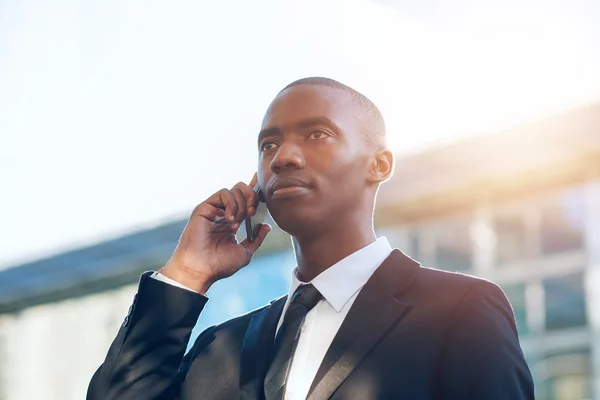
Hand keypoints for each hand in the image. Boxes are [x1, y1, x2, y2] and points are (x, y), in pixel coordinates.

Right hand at [159, 174, 270, 293]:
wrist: (201, 269)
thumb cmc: (219, 265)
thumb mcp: (245, 253)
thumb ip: (256, 238)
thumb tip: (266, 225)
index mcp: (232, 222)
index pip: (245, 200)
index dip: (255, 192)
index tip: (265, 192)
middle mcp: (223, 213)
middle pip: (242, 189)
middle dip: (252, 197)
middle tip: (252, 213)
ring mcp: (214, 209)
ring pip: (235, 189)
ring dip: (242, 205)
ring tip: (236, 223)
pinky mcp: (205, 207)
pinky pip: (223, 193)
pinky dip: (231, 204)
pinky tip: (229, 220)